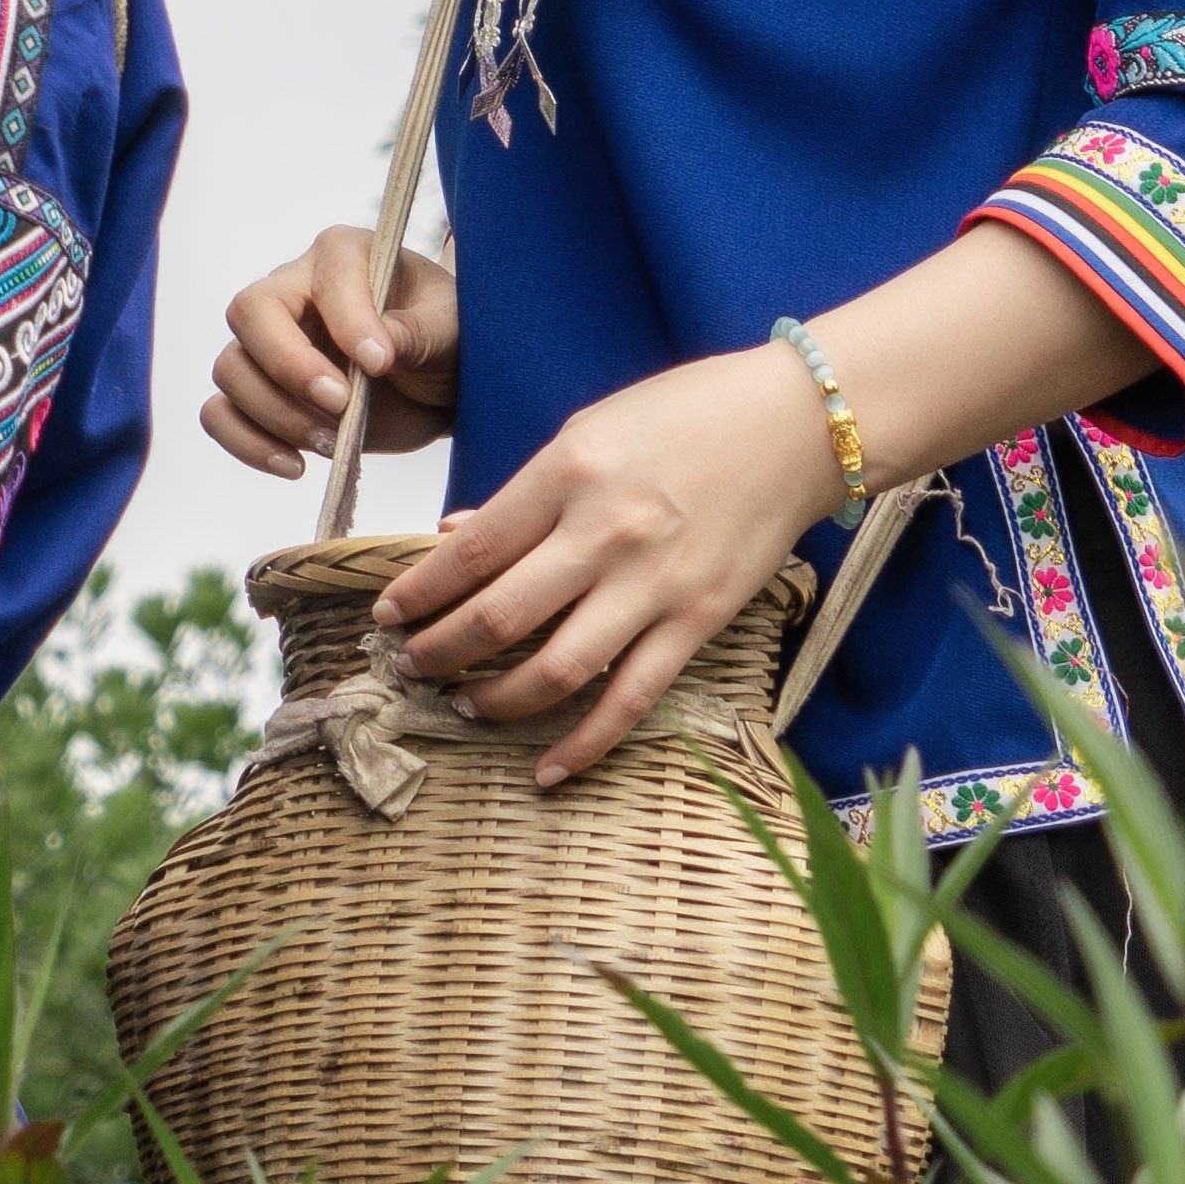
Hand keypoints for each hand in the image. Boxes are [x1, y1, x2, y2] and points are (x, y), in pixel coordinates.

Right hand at [201, 221, 458, 472]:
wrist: (440, 385)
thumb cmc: (446, 337)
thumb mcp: (448, 328)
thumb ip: (415, 332)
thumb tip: (375, 352)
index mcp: (341, 256)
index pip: (324, 277)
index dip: (346, 322)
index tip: (381, 364)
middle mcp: (291, 291)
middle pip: (249, 313)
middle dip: (290, 367)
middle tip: (341, 405)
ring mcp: (268, 344)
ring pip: (230, 369)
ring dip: (275, 414)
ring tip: (332, 442)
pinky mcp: (261, 394)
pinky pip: (220, 414)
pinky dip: (246, 443)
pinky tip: (295, 465)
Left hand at [376, 344, 840, 788]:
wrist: (797, 424)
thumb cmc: (688, 414)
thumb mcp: (589, 428)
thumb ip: (523, 493)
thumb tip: (455, 537)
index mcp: (567, 473)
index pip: (470, 551)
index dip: (418, 592)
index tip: (387, 614)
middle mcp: (605, 533)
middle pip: (500, 615)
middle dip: (439, 650)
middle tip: (407, 665)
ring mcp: (654, 584)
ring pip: (556, 669)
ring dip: (496, 699)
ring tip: (462, 705)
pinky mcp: (699, 622)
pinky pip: (632, 698)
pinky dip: (586, 743)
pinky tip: (547, 769)